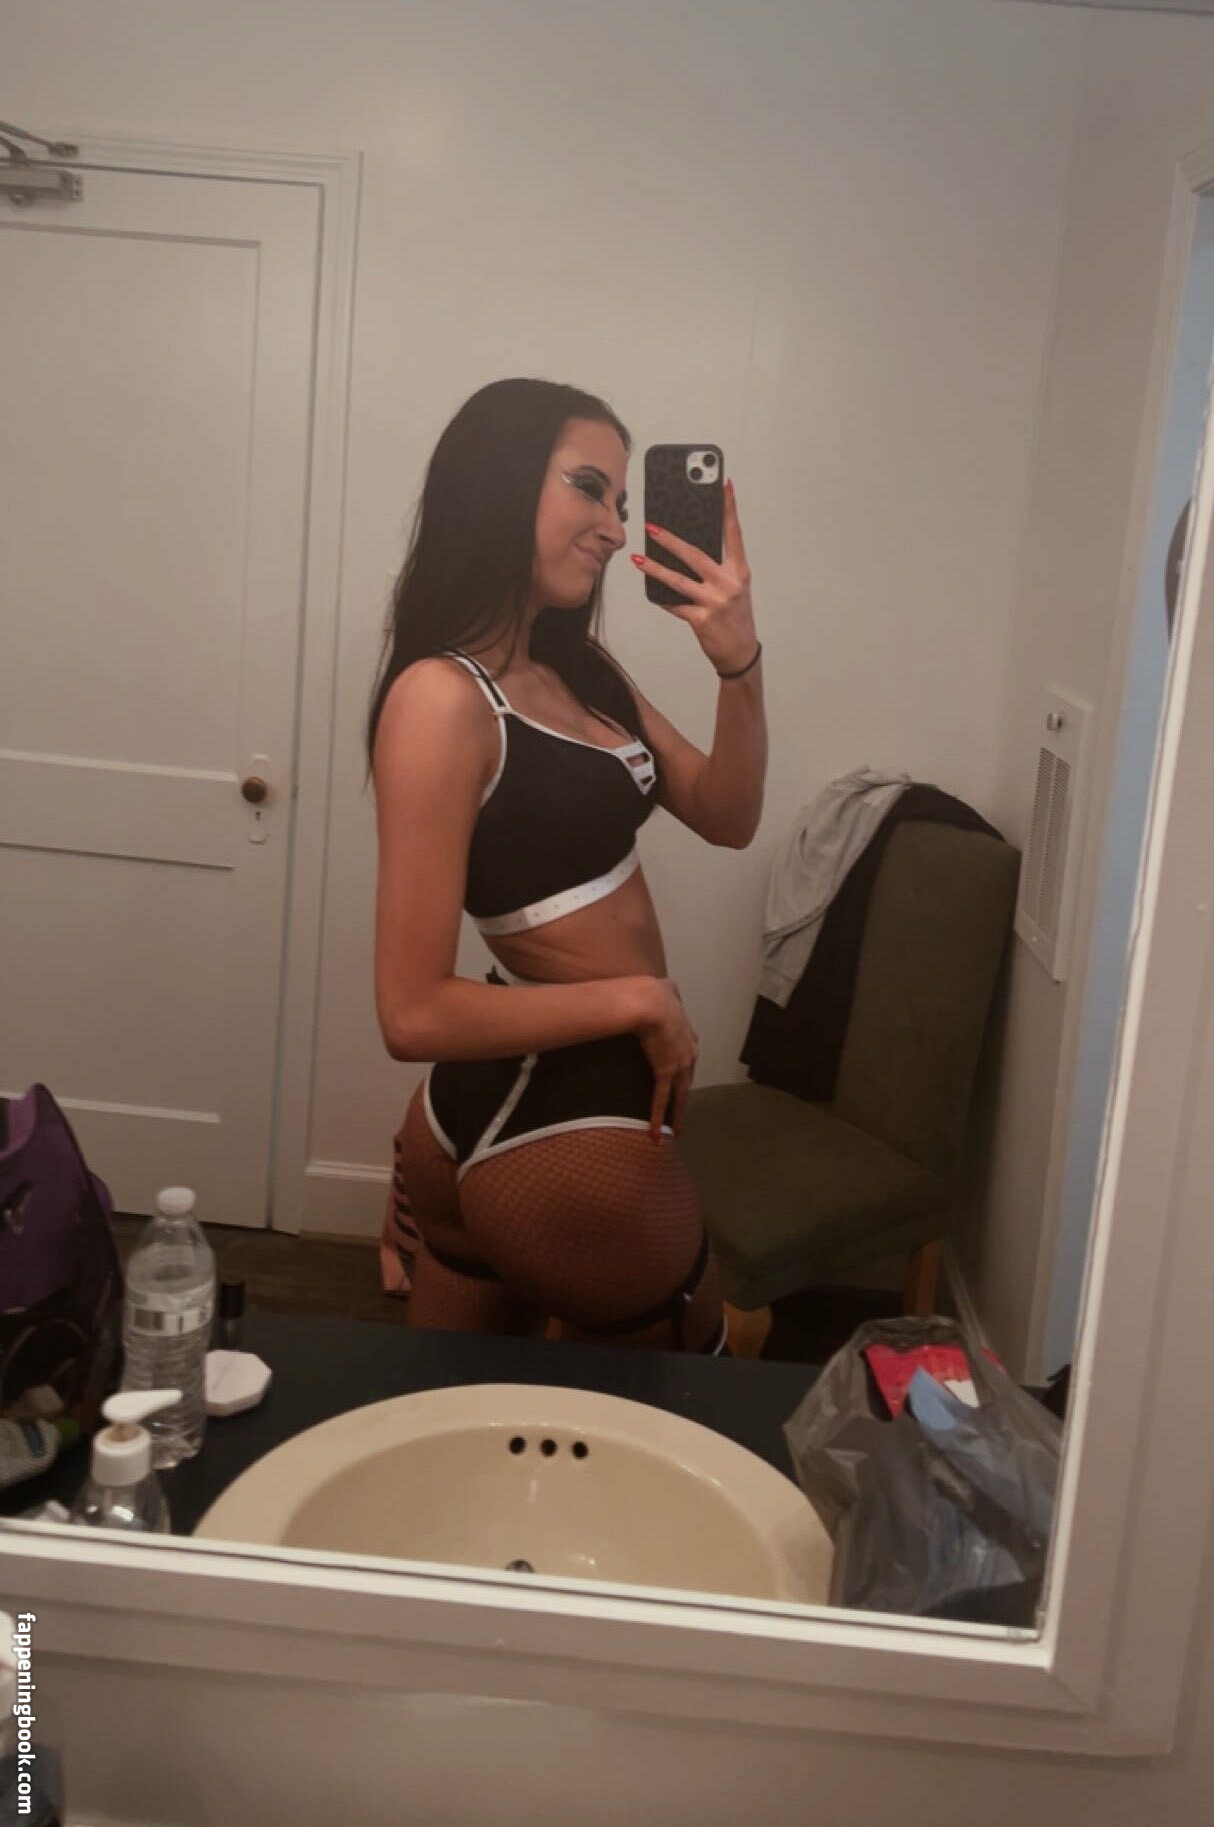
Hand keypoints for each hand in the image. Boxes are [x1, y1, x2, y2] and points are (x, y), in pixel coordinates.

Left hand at [630, 479, 756, 675]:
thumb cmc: (736, 616)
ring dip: (655, 569)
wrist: (740, 652)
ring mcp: (715, 602)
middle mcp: (729, 584)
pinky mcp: (701, 619)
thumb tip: (687, 549)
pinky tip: (651, 591)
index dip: (729, 509)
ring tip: (638, 559)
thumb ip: (717, 569)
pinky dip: (663, 598)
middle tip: (652, 527)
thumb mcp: (734, 588)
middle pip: (696, 555)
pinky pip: (675, 604)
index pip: (733, 534)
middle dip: (671, 540)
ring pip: (678, 580)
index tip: (724, 486)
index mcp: (739, 571)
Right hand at [634, 978, 698, 1141]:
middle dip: (684, 1098)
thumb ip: (669, 992)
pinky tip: (655, 1133)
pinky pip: (662, 1100)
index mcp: (688, 1034)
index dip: (685, 1070)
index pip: (689, 1057)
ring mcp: (680, 1065)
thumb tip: (666, 987)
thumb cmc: (655, 993)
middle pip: (688, 1081)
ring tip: (674, 1130)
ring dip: (677, 1115)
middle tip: (681, 1115)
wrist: (651, 1002)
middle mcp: (689, 1053)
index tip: (681, 1080)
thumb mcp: (667, 989)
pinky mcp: (666, 1073)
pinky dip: (658, 1117)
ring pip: (680, 1095)